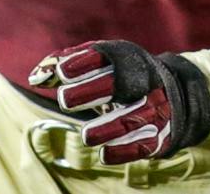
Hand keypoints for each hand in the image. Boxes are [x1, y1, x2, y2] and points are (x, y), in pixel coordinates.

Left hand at [29, 40, 209, 164]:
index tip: (62, 73)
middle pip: (120, 82)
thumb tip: (35, 78)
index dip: (83, 63)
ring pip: (135, 116)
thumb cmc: (122, 78)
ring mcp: (155, 105)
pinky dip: (125, 150)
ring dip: (109, 127)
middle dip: (91, 90)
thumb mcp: (98, 65)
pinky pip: (145, 143)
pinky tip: (106, 154)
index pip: (105, 55)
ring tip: (86, 136)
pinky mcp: (161, 133)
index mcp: (126, 57)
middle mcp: (143, 79)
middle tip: (65, 101)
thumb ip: (64, 66)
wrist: (174, 96)